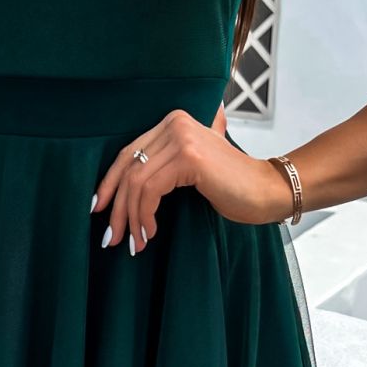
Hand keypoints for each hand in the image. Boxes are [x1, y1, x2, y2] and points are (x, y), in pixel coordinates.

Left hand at [90, 105, 292, 252]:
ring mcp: (182, 138)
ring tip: (133, 244)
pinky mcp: (189, 157)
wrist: (267, 191)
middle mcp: (174, 123)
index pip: (128, 153)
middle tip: (111, 238)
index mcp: (172, 122)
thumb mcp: (191, 170)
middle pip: (128, 168)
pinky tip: (150, 233)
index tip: (99, 209)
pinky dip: (145, 216)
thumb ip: (164, 166)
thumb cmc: (231, 187)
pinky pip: (151, 191)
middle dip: (116, 207)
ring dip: (131, 218)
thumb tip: (122, 194)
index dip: (109, 183)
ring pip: (137, 183)